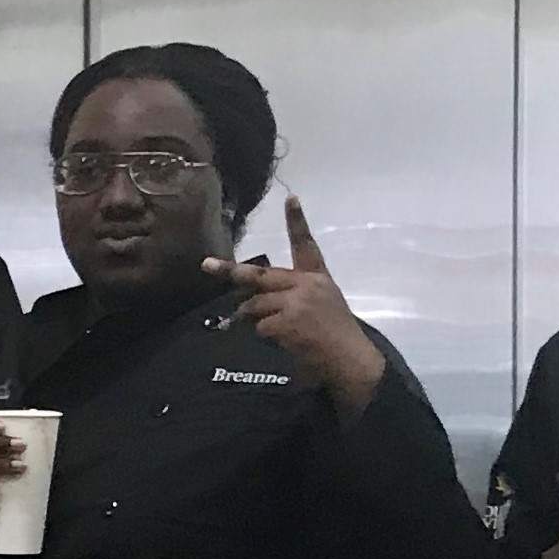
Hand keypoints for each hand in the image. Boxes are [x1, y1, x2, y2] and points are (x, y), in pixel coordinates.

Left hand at [202, 196, 385, 415]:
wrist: (351, 360)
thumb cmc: (335, 337)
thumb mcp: (322, 305)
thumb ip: (293, 295)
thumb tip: (252, 300)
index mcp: (318, 277)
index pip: (306, 244)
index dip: (297, 221)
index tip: (291, 198)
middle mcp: (307, 284)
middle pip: (260, 275)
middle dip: (231, 272)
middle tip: (206, 264)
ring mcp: (297, 301)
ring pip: (255, 304)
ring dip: (252, 319)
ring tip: (274, 330)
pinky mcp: (289, 320)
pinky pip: (260, 326)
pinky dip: (266, 336)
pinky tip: (285, 342)